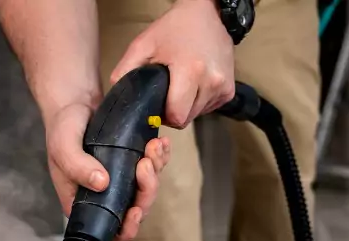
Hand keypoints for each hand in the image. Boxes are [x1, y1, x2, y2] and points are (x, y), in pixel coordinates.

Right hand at [46, 103, 170, 240]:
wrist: (74, 103)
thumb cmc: (63, 128)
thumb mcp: (63, 146)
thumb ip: (77, 166)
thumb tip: (102, 184)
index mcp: (84, 204)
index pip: (108, 233)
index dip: (125, 230)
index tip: (135, 210)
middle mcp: (104, 198)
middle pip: (135, 210)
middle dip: (146, 190)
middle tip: (146, 162)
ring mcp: (121, 183)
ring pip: (147, 190)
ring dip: (156, 170)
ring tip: (154, 146)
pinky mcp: (132, 165)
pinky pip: (153, 169)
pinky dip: (160, 158)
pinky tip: (161, 143)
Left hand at [111, 0, 234, 128]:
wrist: (206, 14)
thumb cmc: (174, 28)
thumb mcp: (143, 45)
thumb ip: (126, 71)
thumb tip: (118, 96)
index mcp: (191, 71)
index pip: (177, 117)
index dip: (163, 116)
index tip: (157, 105)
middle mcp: (212, 81)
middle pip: (186, 119)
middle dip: (173, 112)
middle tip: (167, 92)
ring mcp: (223, 87)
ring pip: (197, 115)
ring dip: (187, 107)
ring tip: (181, 84)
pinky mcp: (229, 90)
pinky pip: (208, 108)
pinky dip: (199, 102)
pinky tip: (194, 84)